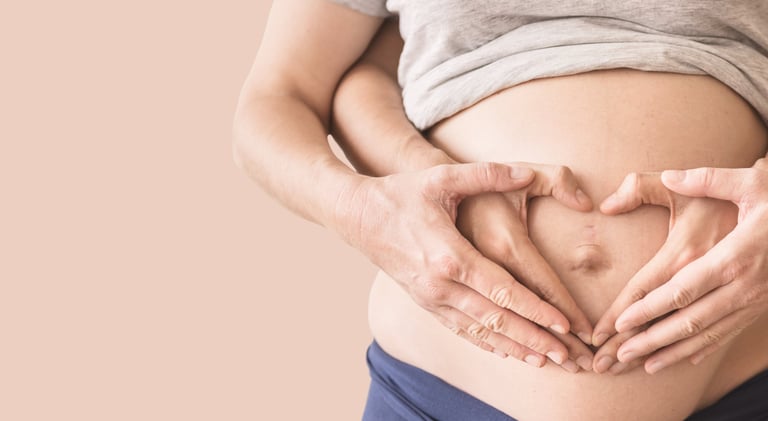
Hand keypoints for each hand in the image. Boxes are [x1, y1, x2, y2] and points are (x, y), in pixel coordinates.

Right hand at [335, 162, 590, 370]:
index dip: (536, 309)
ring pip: (480, 331)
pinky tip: (507, 351)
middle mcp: (441, 284)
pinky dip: (486, 343)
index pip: (503, 291)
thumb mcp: (442, 177)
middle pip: (496, 319)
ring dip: (514, 347)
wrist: (357, 215)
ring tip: (545, 361)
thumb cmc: (401, 194)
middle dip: (534, 338)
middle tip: (567, 356)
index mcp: (451, 255)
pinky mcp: (424, 301)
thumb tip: (527, 172)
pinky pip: (460, 329)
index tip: (564, 325)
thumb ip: (488, 173)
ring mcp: (431, 297)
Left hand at [593, 159, 767, 373]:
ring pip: (705, 334)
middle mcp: (740, 284)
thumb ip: (704, 179)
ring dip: (669, 352)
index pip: (675, 290)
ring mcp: (752, 299)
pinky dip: (700, 350)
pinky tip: (677, 359)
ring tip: (639, 365)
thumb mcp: (748, 182)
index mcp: (729, 255)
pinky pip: (725, 334)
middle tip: (613, 358)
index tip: (615, 327)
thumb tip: (667, 177)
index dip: (643, 310)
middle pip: (685, 321)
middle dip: (647, 341)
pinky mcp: (759, 305)